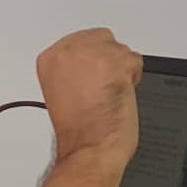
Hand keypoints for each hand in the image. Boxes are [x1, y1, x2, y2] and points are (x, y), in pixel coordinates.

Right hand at [36, 28, 142, 166]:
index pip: (81, 41)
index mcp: (50, 58)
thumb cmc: (78, 130)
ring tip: (108, 94)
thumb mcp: (62, 90)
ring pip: (119, 49)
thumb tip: (90, 63)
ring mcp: (93, 54)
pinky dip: (134, 77)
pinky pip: (135, 60)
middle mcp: (68, 51)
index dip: (93, 62)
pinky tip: (121, 94)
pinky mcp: (115, 62)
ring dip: (121, 70)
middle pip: (102, 39)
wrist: (89, 148)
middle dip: (108, 61)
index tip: (91, 80)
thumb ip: (74, 70)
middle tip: (102, 89)